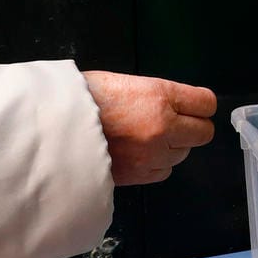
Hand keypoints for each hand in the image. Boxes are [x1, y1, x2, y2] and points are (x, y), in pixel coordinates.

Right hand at [82, 71, 217, 184]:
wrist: (50, 128)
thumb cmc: (80, 99)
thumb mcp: (122, 82)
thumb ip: (154, 95)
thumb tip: (174, 105)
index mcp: (159, 95)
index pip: (206, 103)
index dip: (199, 105)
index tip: (191, 107)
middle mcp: (163, 126)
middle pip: (203, 133)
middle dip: (191, 128)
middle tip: (172, 125)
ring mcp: (152, 154)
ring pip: (182, 154)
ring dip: (170, 147)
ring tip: (143, 139)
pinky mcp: (139, 175)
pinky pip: (163, 172)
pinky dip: (155, 164)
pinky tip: (137, 154)